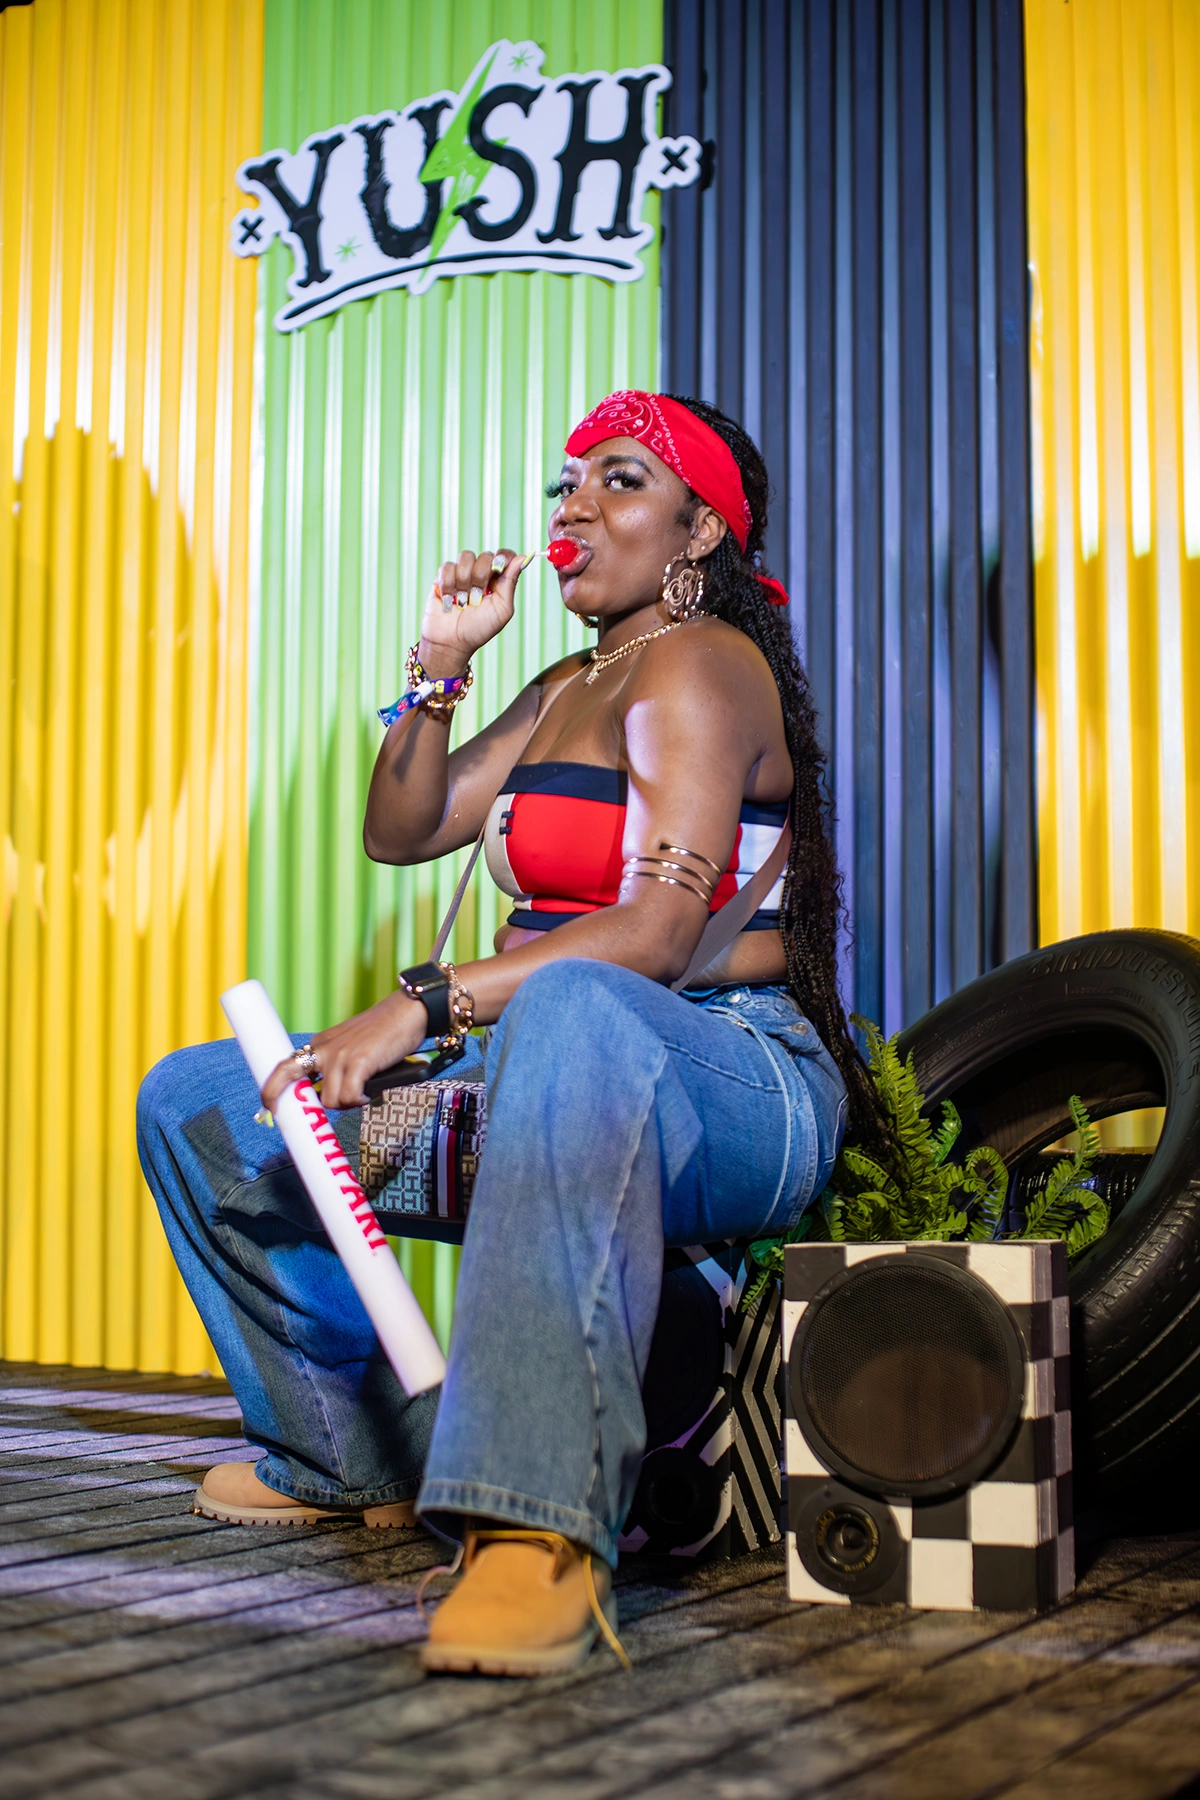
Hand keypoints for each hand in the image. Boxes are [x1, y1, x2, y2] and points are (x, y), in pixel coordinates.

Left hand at [260, 990, 428, 1111]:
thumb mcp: (351, 1045)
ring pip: (329, 1099)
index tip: (269, 1107)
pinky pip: (349, 1096)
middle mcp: (324, 1048)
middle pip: (288, 1077)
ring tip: (361, 1095)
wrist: (407, 1012)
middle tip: (296, 1118)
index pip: (285, 1066)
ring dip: (345, 1104)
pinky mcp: (358, 1061)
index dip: (272, 1089)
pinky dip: (359, 1100)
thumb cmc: (384, 1032)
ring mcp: (339, 1055)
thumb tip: (329, 1096)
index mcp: (320, 1044)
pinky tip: (368, 1094)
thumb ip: (337, 1066)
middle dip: (283, 1100)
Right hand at [416, 548, 531, 672]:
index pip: (505, 556)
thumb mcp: (502, 608)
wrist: (451, 641)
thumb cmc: (478, 629)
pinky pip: (447, 566)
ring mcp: (462, 573)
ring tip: (461, 601)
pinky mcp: (443, 576)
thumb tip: (524, 557)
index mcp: (498, 581)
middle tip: (476, 597)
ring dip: (463, 582)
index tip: (498, 568)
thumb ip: (511, 581)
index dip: (503, 557)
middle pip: (485, 555)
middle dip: (480, 577)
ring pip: (465, 557)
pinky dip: (448, 585)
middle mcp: (481, 574)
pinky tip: (449, 599)